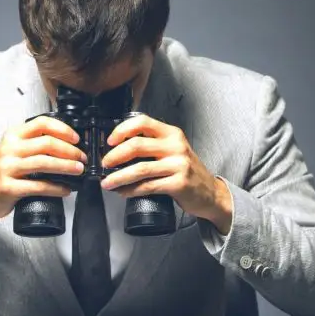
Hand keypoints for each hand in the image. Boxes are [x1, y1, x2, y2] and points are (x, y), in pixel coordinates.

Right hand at [0, 116, 86, 228]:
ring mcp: (7, 168)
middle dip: (70, 150)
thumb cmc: (4, 173)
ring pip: (44, 163)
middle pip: (47, 143)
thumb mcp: (14, 151)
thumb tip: (68, 144)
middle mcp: (9, 148)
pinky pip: (38, 186)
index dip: (63, 129)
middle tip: (82, 158)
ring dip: (66, 167)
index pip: (41, 123)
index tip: (77, 139)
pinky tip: (66, 189)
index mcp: (13, 135)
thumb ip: (34, 143)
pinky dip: (56, 188)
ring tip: (79, 170)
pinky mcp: (8, 187)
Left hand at [99, 115, 232, 233]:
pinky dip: (131, 190)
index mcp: (172, 134)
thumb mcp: (173, 150)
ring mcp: (178, 165)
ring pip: (140, 168)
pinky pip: (147, 186)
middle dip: (115, 156)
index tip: (109, 141)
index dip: (122, 130)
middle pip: (137, 145)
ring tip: (107, 182)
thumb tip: (118, 149)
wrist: (210, 193)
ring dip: (119, 177)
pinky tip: (123, 192)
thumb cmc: (187, 171)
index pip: (142, 122)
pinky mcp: (178, 184)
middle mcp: (176, 146)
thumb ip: (152, 145)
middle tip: (104, 164)